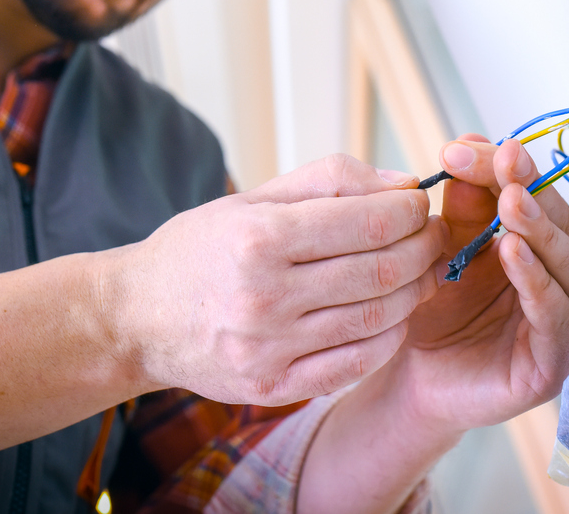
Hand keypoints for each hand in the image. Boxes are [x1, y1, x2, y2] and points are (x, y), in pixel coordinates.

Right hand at [112, 153, 447, 405]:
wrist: (137, 319)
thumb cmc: (199, 249)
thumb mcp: (251, 199)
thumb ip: (328, 182)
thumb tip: (401, 183)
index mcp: (259, 238)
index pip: (368, 223)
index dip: (409, 211)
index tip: (419, 203)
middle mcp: (264, 295)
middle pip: (381, 270)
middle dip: (422, 248)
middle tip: (431, 236)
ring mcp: (269, 348)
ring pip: (376, 318)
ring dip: (414, 292)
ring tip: (418, 272)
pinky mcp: (273, 386)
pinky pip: (355, 362)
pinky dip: (388, 337)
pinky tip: (392, 315)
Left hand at [394, 134, 568, 432]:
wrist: (410, 379)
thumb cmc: (433, 312)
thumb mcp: (442, 249)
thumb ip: (460, 208)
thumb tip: (468, 142)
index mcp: (539, 249)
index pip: (537, 197)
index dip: (513, 168)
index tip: (471, 147)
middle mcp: (561, 282)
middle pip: (561, 228)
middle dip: (534, 191)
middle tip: (504, 166)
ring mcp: (563, 325)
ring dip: (542, 232)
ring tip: (511, 203)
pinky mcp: (552, 365)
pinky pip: (554, 318)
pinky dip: (537, 283)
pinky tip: (513, 253)